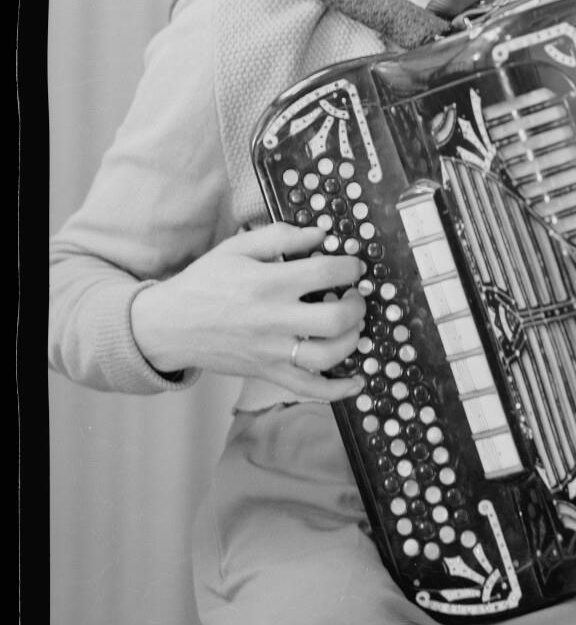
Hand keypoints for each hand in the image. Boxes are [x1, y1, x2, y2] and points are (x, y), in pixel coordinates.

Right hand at [129, 222, 366, 400]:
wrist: (169, 325)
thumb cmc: (204, 283)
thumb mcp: (236, 248)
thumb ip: (279, 236)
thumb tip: (320, 234)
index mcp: (267, 284)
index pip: (325, 272)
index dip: (349, 266)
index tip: (353, 264)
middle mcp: (274, 320)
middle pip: (334, 320)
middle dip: (356, 306)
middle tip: (354, 295)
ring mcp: (272, 352)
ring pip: (327, 356)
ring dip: (351, 339)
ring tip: (351, 324)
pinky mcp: (267, 373)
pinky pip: (308, 389)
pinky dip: (337, 390)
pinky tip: (357, 381)